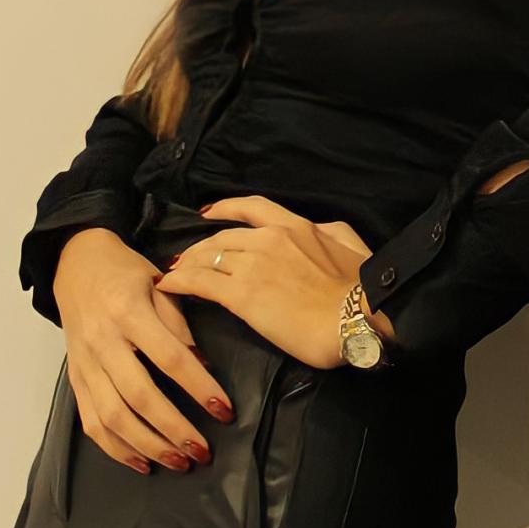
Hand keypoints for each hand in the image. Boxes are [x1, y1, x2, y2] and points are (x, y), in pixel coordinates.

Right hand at [50, 228, 239, 475]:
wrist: (75, 264)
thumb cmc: (127, 272)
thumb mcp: (159, 282)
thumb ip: (178, 322)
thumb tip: (201, 365)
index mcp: (129, 312)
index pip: (170, 357)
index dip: (199, 386)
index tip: (224, 410)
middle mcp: (103, 342)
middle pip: (139, 396)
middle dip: (174, 429)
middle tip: (203, 451)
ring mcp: (84, 364)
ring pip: (113, 416)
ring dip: (148, 446)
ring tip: (179, 462)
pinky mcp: (75, 379)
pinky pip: (92, 422)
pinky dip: (116, 449)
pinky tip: (142, 463)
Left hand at [151, 196, 372, 369]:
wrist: (358, 319)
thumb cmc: (361, 288)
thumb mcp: (351, 245)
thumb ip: (331, 233)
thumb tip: (322, 229)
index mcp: (296, 226)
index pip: (252, 208)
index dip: (225, 208)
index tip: (207, 213)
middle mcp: (269, 238)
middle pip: (222, 236)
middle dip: (201, 247)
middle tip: (186, 259)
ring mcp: (253, 266)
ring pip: (208, 257)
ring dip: (187, 264)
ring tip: (175, 273)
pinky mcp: (241, 296)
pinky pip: (200, 283)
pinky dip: (180, 282)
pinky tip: (168, 286)